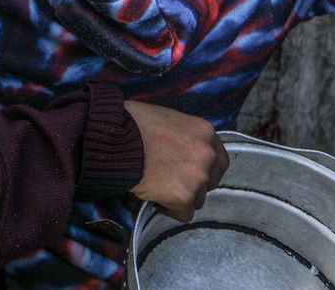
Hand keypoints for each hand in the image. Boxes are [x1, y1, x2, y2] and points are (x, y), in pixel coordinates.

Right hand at [123, 100, 227, 221]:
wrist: (115, 139)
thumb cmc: (133, 124)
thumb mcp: (167, 119)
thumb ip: (183, 136)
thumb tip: (181, 151)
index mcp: (205, 132)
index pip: (219, 159)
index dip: (204, 168)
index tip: (188, 171)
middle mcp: (207, 154)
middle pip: (210, 181)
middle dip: (193, 184)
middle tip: (170, 180)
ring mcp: (197, 177)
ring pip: (198, 199)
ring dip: (181, 196)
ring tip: (158, 186)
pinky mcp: (183, 197)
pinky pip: (184, 214)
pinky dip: (169, 209)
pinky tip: (154, 196)